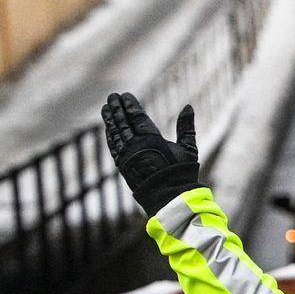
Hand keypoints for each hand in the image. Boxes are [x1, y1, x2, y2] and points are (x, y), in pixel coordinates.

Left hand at [102, 93, 201, 216]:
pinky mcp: (122, 166)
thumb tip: (188, 107)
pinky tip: (108, 128)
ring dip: (110, 119)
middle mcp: (136, 146)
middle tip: (112, 96)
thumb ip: (186, 127)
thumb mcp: (188, 148)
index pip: (137, 117)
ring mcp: (127, 156)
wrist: (170, 198)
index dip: (130, 105)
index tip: (125, 95)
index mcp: (152, 140)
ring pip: (115, 133)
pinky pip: (113, 147)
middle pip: (123, 122)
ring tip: (105, 108)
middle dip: (116, 108)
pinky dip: (110, 135)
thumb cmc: (181, 173)